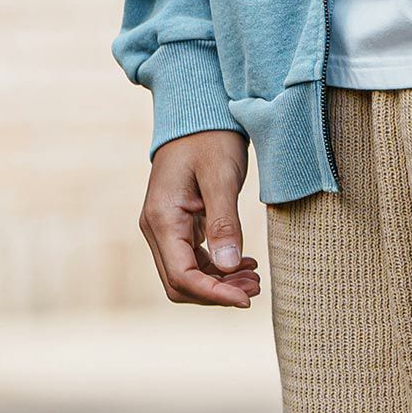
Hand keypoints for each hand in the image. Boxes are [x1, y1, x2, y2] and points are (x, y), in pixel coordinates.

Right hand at [140, 130, 261, 307]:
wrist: (197, 112)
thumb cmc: (210, 138)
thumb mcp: (222, 178)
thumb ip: (224, 223)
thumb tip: (229, 266)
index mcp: (162, 218)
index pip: (182, 277)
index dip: (215, 295)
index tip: (247, 299)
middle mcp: (156, 228)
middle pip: (181, 284)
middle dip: (218, 293)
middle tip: (255, 287)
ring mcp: (164, 229)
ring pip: (188, 276)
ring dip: (221, 284)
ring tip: (255, 277)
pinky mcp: (177, 227)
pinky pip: (194, 261)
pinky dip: (219, 269)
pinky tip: (245, 265)